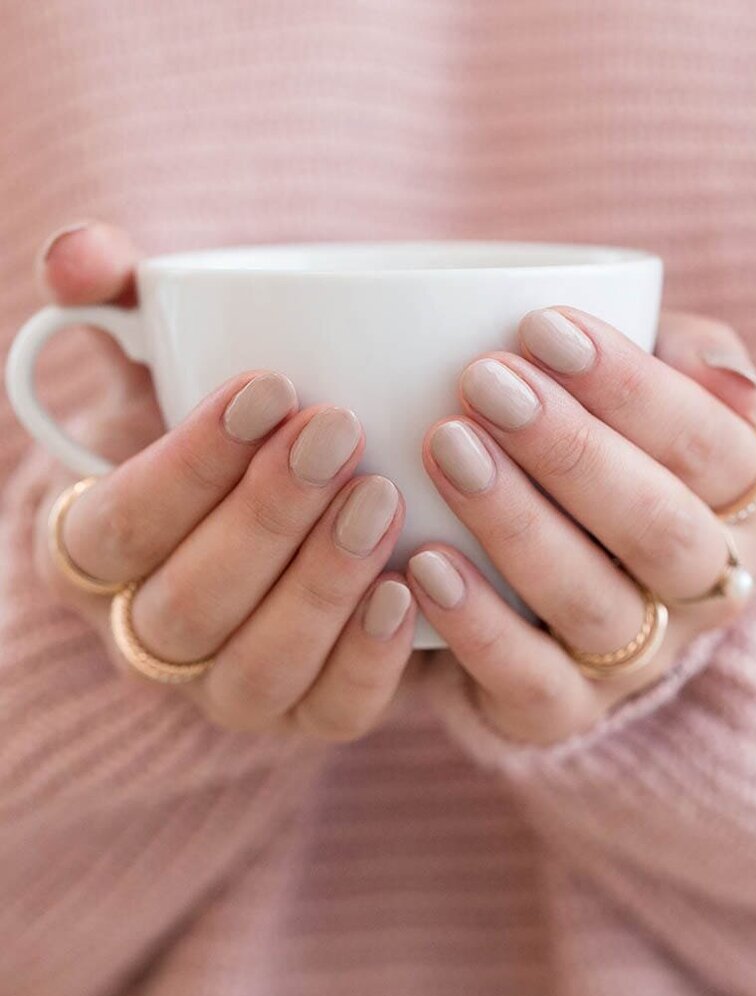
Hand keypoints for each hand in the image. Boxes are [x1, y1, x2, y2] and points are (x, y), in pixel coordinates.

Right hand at [33, 222, 415, 738]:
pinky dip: (367, 660)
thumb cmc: (214, 431)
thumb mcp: (157, 360)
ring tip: (383, 495)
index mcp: (95, 554)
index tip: (269, 384)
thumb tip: (78, 254)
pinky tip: (410, 588)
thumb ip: (113, 302)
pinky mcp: (304, 712)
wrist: (274, 512)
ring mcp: (226, 688)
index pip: (116, 527)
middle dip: (262, 519)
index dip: (186, 464)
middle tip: (338, 431)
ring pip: (254, 671)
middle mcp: (148, 636)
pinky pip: (329, 714)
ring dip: (317, 586)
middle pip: (185, 606)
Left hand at [410, 307, 755, 745]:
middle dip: (569, 449)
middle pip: (657, 526)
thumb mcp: (651, 386)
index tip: (541, 326)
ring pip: (594, 602)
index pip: (711, 444)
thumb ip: (690, 358)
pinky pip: (532, 681)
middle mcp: (707, 585)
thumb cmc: (604, 447)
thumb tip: (730, 380)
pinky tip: (424, 565)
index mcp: (748, 498)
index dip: (631, 387)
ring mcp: (641, 657)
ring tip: (444, 448)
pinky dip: (478, 626)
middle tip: (483, 381)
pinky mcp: (567, 709)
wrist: (561, 573)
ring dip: (516, 523)